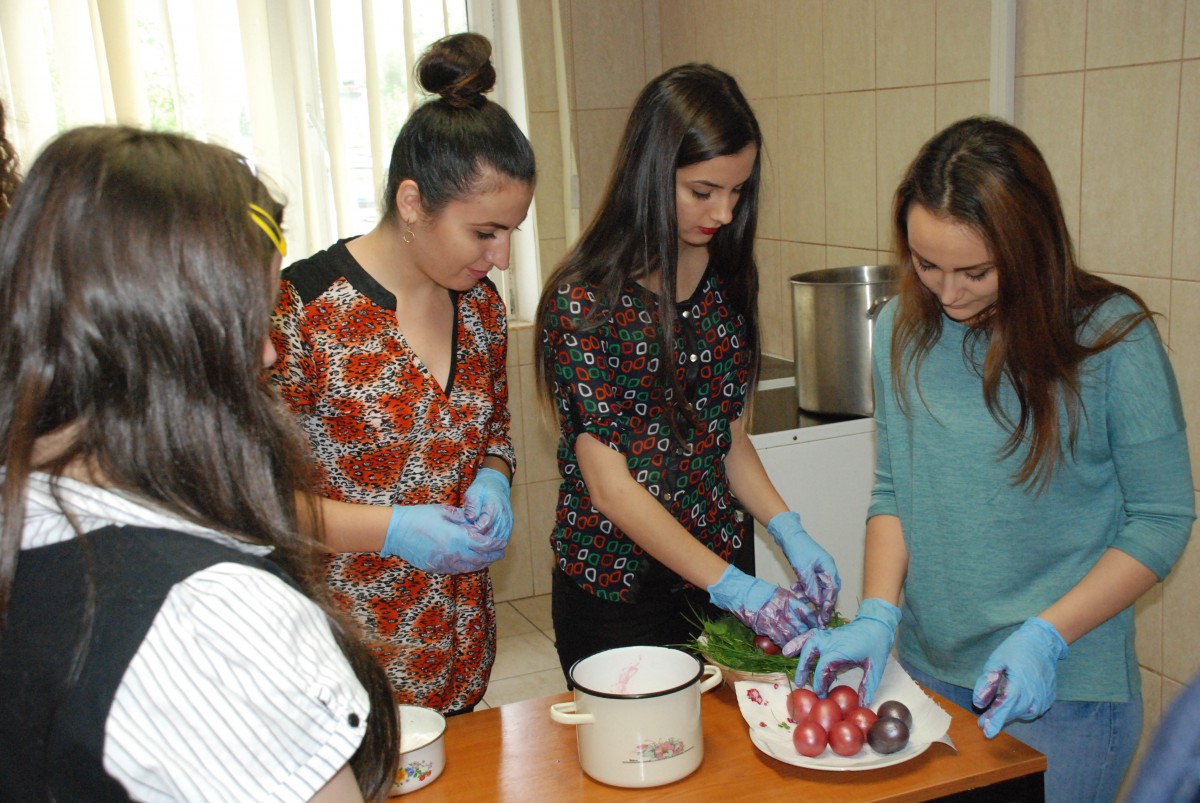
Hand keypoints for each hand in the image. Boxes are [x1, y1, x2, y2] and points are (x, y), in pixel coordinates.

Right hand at [382, 504, 505, 573]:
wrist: (396, 532)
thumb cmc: (420, 517)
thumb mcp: (445, 511)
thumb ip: (463, 518)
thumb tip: (476, 523)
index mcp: (457, 537)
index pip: (483, 544)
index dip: (495, 544)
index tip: (502, 541)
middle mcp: (453, 553)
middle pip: (480, 559)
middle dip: (493, 556)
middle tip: (501, 552)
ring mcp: (444, 563)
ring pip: (469, 568)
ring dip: (482, 563)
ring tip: (489, 558)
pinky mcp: (436, 568)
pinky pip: (456, 570)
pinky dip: (467, 567)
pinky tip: (471, 562)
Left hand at [463, 467, 512, 541]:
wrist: (496, 486)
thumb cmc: (481, 490)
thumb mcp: (473, 493)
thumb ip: (472, 505)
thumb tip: (470, 517)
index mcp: (494, 506)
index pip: (484, 525)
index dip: (473, 532)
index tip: (463, 533)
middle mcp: (504, 516)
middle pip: (492, 535)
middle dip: (478, 541)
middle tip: (466, 542)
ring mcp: (508, 523)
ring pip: (498, 541)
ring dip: (486, 545)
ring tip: (473, 546)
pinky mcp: (509, 528)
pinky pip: (502, 541)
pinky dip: (493, 546)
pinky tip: (482, 547)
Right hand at [707, 565, 820, 646]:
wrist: (741, 592)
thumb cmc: (759, 592)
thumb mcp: (779, 593)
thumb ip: (792, 604)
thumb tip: (804, 615)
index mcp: (789, 599)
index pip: (808, 614)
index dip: (814, 624)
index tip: (819, 630)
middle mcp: (784, 609)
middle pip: (802, 627)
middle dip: (808, 636)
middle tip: (813, 643)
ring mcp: (774, 619)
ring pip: (791, 635)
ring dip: (797, 643)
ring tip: (802, 648)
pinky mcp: (764, 627)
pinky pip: (778, 639)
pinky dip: (784, 644)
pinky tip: (787, 648)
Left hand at [768, 512, 840, 625]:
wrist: (788, 536)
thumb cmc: (798, 548)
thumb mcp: (803, 570)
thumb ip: (811, 586)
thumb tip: (817, 602)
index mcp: (829, 568)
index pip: (832, 590)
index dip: (828, 604)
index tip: (824, 616)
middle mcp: (827, 569)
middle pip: (828, 590)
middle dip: (821, 603)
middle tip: (817, 617)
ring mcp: (819, 569)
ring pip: (818, 587)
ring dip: (810, 594)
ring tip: (799, 598)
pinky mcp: (811, 569)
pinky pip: (811, 583)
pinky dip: (804, 588)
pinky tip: (795, 588)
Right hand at [789, 598, 900, 704]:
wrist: (876, 623)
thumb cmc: (876, 644)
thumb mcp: (875, 667)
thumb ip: (867, 686)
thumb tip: (863, 704)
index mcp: (840, 651)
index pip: (823, 668)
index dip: (820, 683)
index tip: (820, 694)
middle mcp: (830, 642)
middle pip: (810, 654)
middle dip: (803, 670)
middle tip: (801, 684)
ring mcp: (828, 636)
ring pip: (808, 644)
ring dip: (799, 654)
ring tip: (791, 664)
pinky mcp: (827, 635)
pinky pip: (810, 637)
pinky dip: (799, 641)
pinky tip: (791, 648)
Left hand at [972, 617, 1067, 737]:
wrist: (1043, 644)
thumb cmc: (1017, 650)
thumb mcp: (996, 661)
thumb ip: (987, 682)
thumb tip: (979, 702)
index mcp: (1019, 685)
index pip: (1005, 709)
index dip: (994, 721)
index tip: (986, 732)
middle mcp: (1034, 696)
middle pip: (1012, 713)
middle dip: (997, 719)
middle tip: (983, 722)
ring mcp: (1043, 699)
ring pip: (1022, 714)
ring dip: (1009, 714)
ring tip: (994, 713)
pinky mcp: (1048, 699)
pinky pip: (1031, 710)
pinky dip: (1020, 709)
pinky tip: (1012, 704)